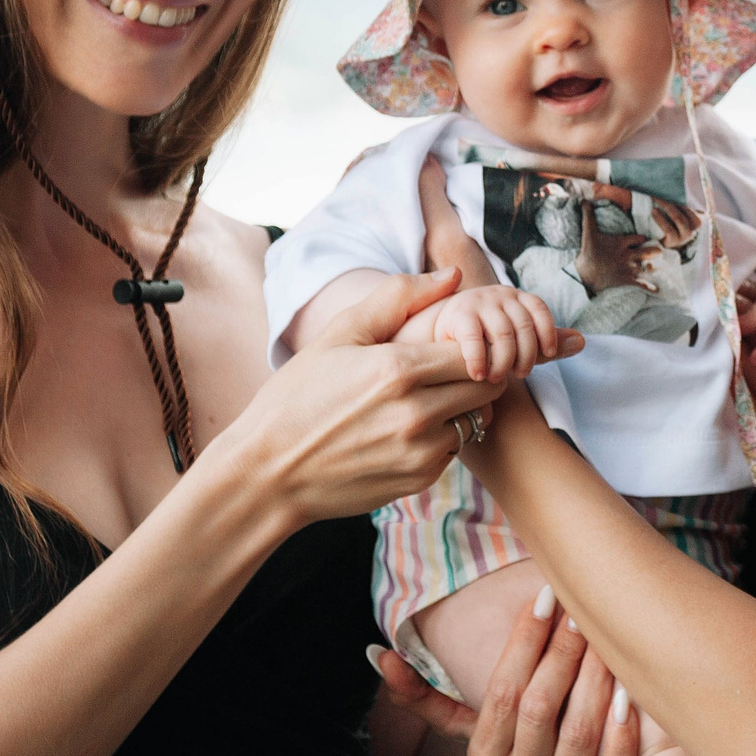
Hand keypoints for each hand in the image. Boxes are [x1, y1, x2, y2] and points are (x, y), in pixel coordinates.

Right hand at [231, 270, 559, 525]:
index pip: (475, 351)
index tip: (449, 345)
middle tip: (444, 371)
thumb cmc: (299, 396)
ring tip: (423, 400)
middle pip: (486, 388)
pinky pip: (452, 451)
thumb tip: (452, 275)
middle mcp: (417, 413)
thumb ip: (399, 298)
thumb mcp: (340, 334)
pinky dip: (441, 438)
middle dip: (474, 375)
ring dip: (460, 408)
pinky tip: (406, 430)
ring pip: (474, 420)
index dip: (470, 345)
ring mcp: (420, 452)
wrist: (269, 472)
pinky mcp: (418, 480)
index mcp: (399, 369)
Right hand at [370, 586, 641, 755]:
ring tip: (607, 639)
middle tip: (581, 609)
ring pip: (577, 735)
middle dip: (561, 652)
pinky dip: (622, 731)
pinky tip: (629, 691)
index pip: (500, 696)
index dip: (523, 644)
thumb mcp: (483, 717)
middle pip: (538, 710)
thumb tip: (377, 656)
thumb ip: (429, 697)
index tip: (544, 598)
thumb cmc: (536, 729)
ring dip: (594, 681)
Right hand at [400, 285, 571, 383]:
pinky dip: (480, 360)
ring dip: (503, 362)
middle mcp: (498, 293)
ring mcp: (477, 301)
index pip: (539, 311)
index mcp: (515, 297)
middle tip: (516, 376)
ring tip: (495, 380)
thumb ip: (545, 342)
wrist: (432, 337)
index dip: (546, 336)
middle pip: (524, 326)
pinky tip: (478, 375)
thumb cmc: (480, 341)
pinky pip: (476, 339)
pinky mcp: (457, 315)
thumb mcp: (514, 340)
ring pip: (505, 335)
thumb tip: (582, 342)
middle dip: (524, 356)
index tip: (542, 359)